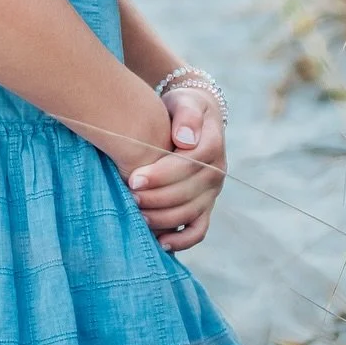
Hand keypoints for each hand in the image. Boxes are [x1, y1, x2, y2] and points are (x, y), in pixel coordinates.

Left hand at [127, 87, 226, 251]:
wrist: (194, 118)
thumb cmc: (182, 108)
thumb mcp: (185, 102)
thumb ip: (186, 116)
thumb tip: (184, 139)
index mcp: (212, 145)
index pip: (189, 165)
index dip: (161, 175)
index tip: (133, 178)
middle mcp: (217, 172)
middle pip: (188, 193)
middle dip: (156, 198)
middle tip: (129, 197)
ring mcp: (212, 192)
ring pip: (191, 213)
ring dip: (163, 218)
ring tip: (137, 215)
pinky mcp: (206, 205)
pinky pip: (198, 229)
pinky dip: (182, 240)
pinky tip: (159, 241)